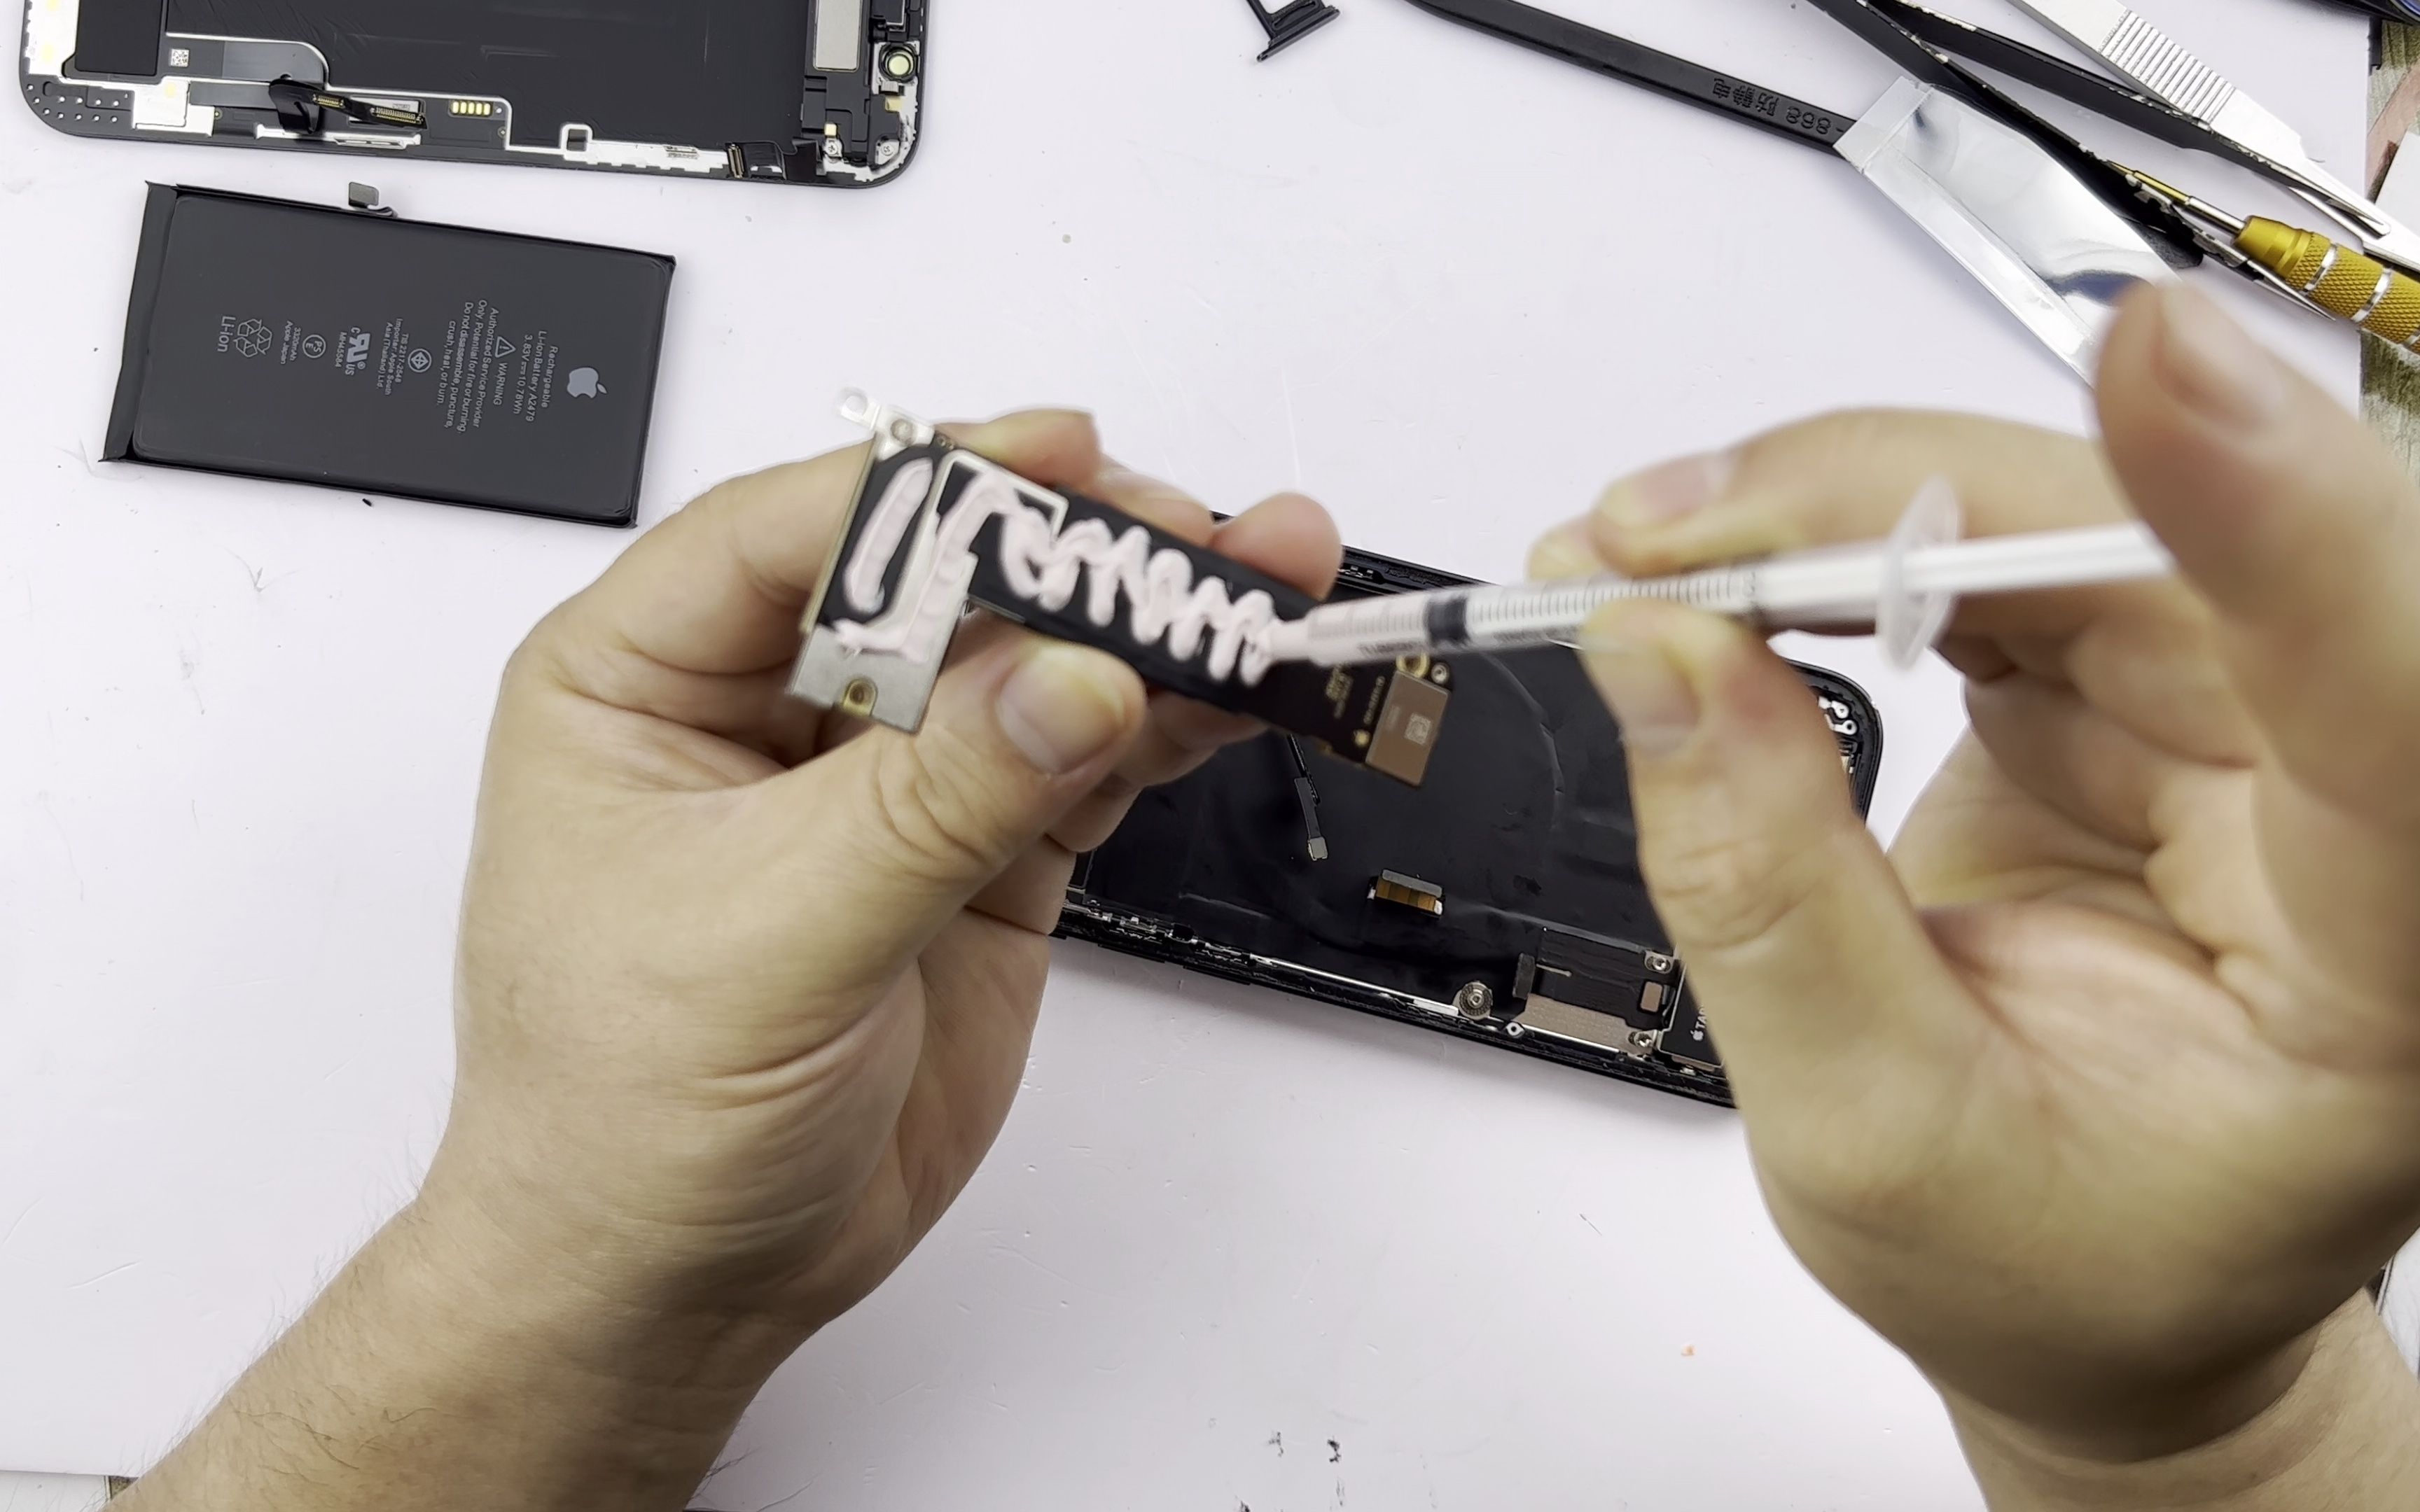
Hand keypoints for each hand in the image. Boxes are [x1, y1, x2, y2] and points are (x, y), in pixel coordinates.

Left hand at [430, 411, 1340, 1365]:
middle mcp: (768, 704)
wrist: (678, 1280)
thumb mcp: (768, 938)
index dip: (931, 487)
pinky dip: (1166, 723)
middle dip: (1072, 551)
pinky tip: (1241, 690)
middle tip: (1192, 543)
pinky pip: (1083, 754)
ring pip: (1029, 659)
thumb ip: (931, 803)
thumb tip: (1072, 680)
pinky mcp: (975, 850)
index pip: (794, 532)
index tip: (1059, 462)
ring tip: (1266, 592)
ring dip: (1149, 626)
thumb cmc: (625, 1116)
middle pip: (939, 575)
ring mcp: (885, 778)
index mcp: (645, 679)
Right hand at [1532, 285, 2419, 1465]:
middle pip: (2167, 554)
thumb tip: (1662, 655)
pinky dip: (1827, 544)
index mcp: (2383, 957)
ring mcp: (2237, 716)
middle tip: (1658, 540)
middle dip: (1894, 504)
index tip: (2151, 361)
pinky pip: (1987, 546)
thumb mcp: (1874, 1134)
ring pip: (2058, 513)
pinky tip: (1713, 569)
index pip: (2384, 692)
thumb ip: (1769, 900)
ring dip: (1830, 508)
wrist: (2092, 1289)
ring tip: (1637, 559)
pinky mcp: (2132, 680)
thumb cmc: (2056, 1262)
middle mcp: (2339, 795)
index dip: (2275, 515)